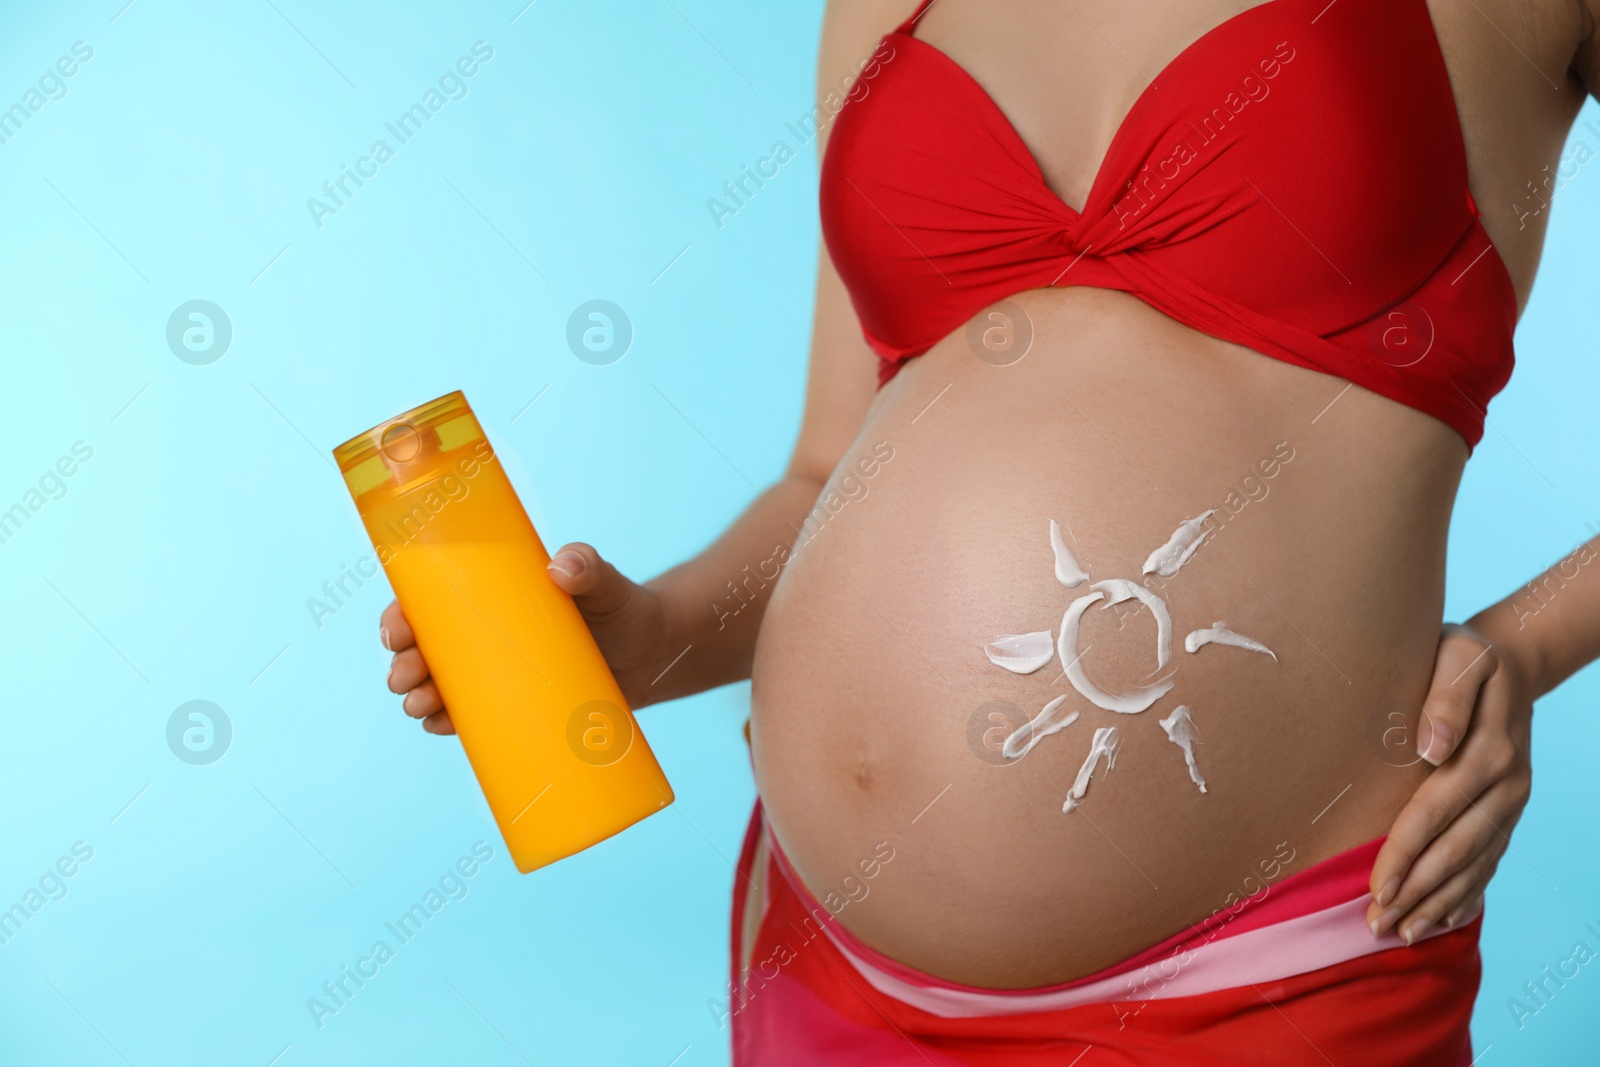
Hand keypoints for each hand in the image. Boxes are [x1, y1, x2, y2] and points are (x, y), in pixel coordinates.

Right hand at [381, 541, 680, 734]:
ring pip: (441, 686)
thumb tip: (563, 567)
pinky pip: (471, 717)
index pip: (431, 602)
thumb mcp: (605, 583)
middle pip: (426, 648)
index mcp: (493, 596)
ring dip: (419, 697)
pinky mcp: (518, 704)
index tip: (396, 633)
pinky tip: (439, 727)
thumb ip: (588, 566)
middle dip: (405, 664)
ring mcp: (501, 672)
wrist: (657, 654)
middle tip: (407, 678)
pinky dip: (448, 723)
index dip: (401, 616)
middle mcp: (489, 634)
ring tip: (422, 709)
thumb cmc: (624, 608)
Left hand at [1367, 622, 1534, 942]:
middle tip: (1376, 926)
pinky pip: (1489, 860)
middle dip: (1415, 891)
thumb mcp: (1457, 656)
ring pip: (1474, 863)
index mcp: (1487, 750)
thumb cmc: (1464, 655)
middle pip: (1454, 849)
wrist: (1513, 659)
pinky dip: (1466, 893)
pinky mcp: (1509, 811)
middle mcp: (1505, 784)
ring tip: (1401, 934)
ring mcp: (1511, 802)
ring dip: (1437, 903)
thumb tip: (1431, 745)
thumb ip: (1445, 698)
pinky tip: (1440, 920)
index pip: (1434, 811)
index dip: (1405, 852)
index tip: (1377, 887)